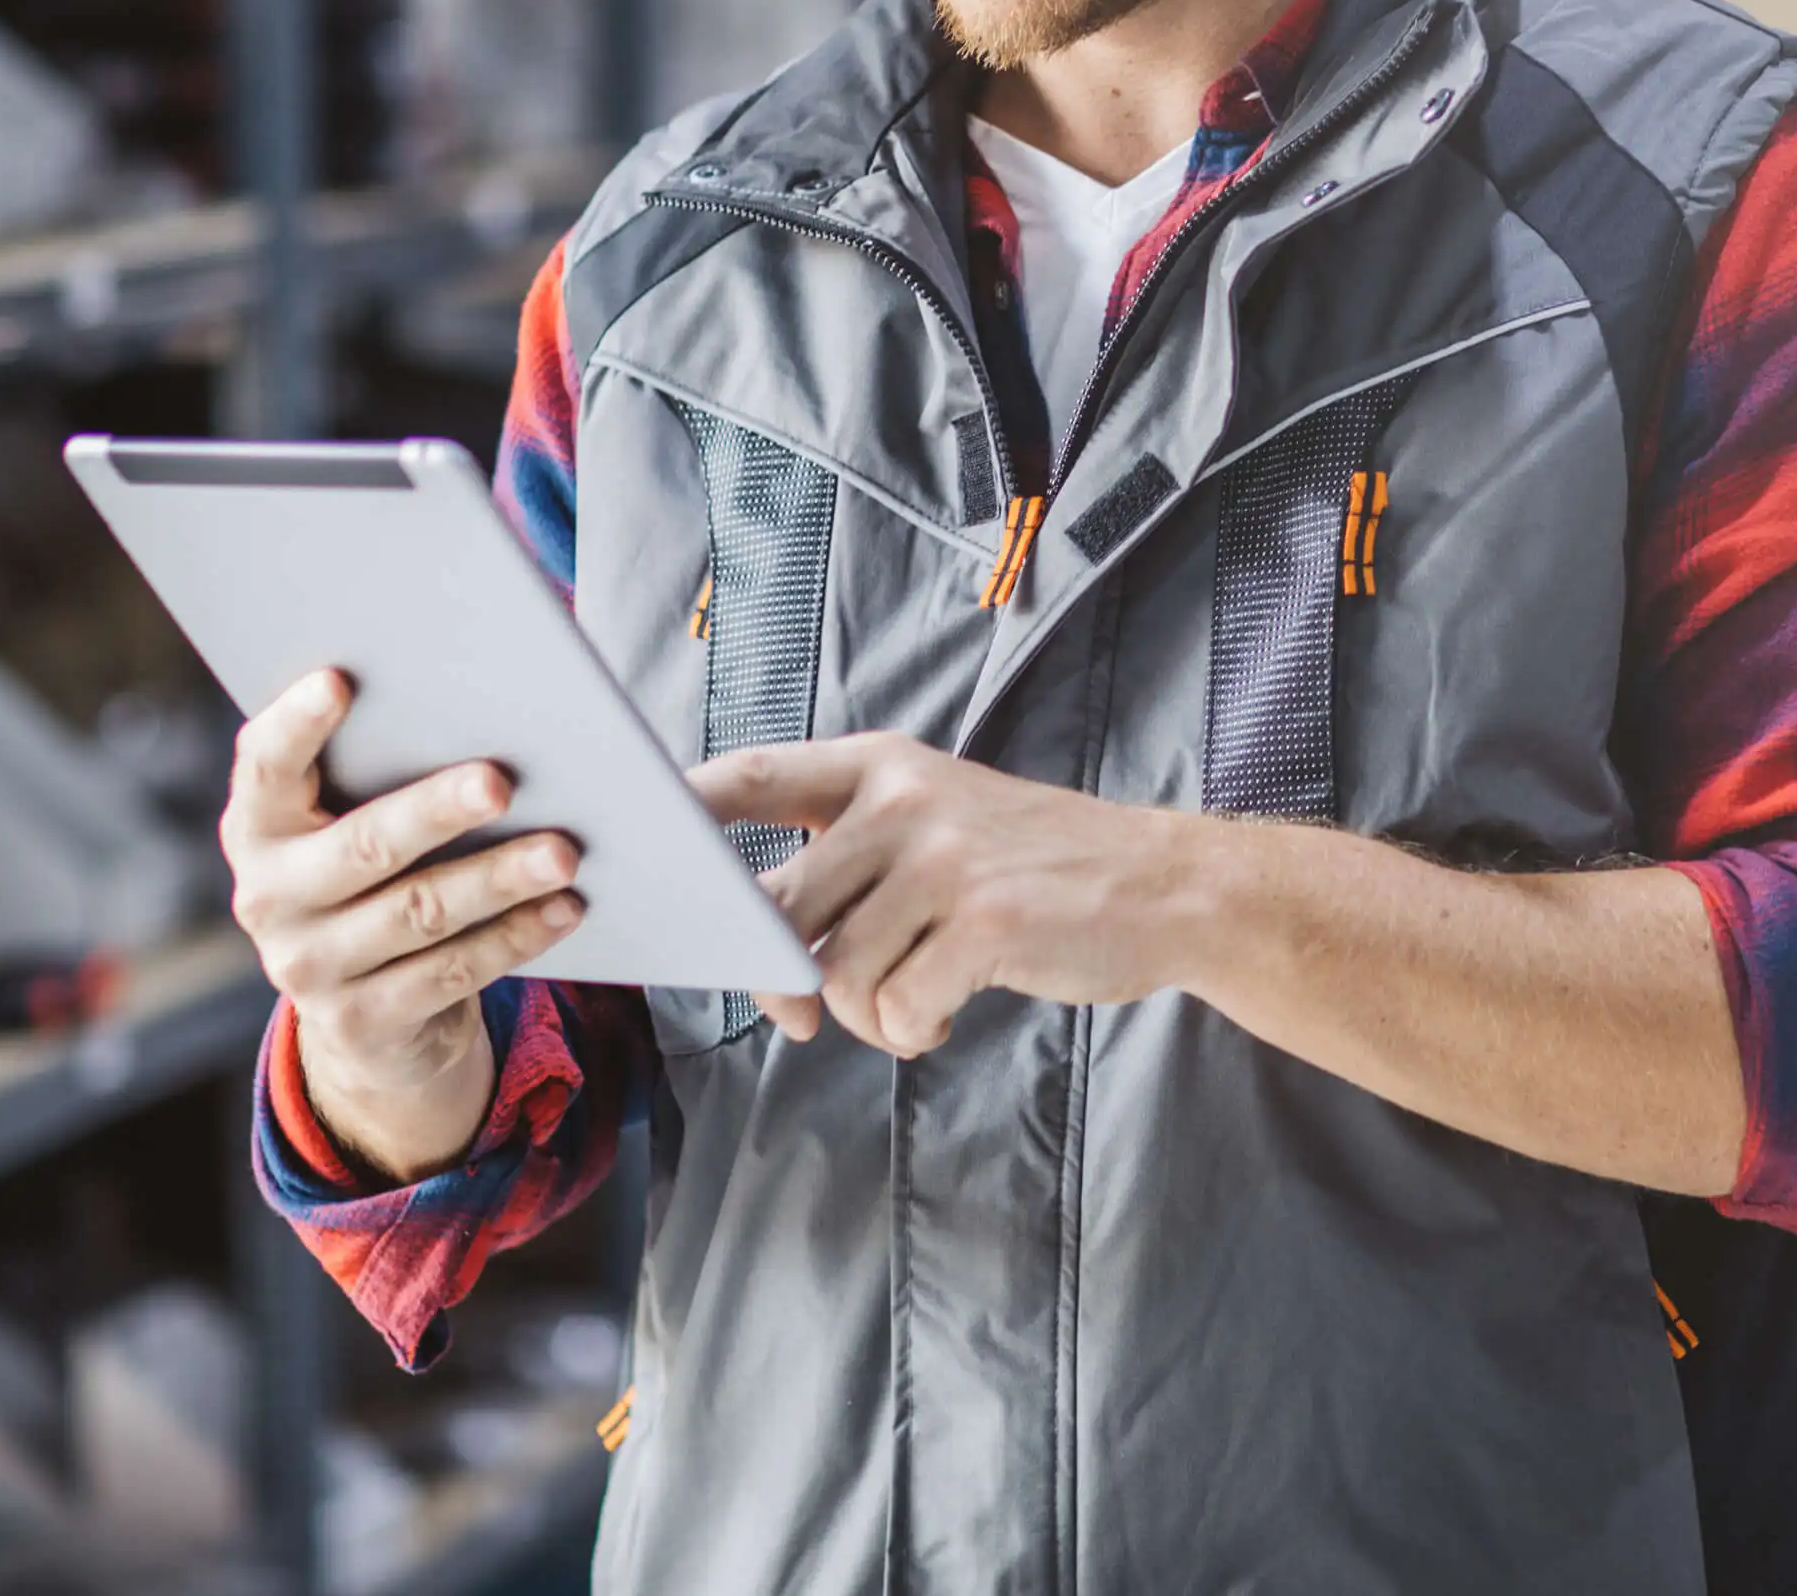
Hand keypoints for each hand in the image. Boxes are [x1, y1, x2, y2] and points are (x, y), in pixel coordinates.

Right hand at [221, 668, 585, 1180]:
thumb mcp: (353, 822)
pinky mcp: (359, 1021)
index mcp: (259, 826)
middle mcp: (268, 896)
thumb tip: (490, 701)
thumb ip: (384, 766)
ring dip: (498, 878)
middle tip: (501, 781)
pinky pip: (451, 972)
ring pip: (418, 912)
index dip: (295, 724)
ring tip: (564, 852)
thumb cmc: (376, 873)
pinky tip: (564, 906)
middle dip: (436, 810)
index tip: (340, 679)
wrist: (365, 1014)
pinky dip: (515, 935)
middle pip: (364, 844)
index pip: (264, 764)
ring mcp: (308, 966)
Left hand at [691, 732, 1212, 1054]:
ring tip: (920, 998)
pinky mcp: (985, 923)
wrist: (1165, 888)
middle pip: (778, 903)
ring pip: (837, 972)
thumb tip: (756, 938)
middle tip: (800, 1016)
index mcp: (883, 766)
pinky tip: (951, 1009)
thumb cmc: (1037, 869)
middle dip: (774, 977)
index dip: (681, 807)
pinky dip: (913, 1030)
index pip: (751, 775)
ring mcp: (945, 858)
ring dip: (869, 1013)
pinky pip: (895, 1008)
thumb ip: (851, 856)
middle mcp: (905, 799)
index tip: (631, 837)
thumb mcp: (941, 820)